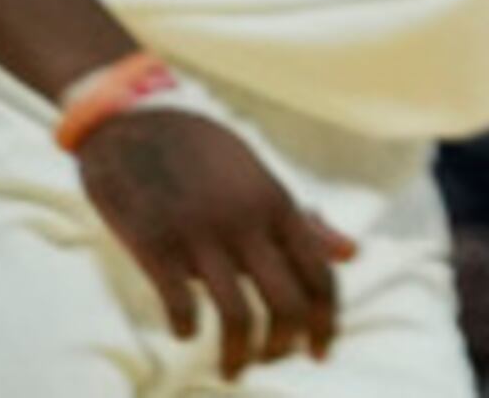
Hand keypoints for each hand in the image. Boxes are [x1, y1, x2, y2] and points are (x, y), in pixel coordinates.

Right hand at [77, 101, 353, 373]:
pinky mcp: (157, 245)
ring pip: (238, 317)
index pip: (319, 275)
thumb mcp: (260, 179)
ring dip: (238, 356)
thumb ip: (303, 221)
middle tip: (272, 361)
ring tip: (232, 369)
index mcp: (275, 202)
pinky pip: (181, 307)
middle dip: (286, 347)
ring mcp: (201, 234)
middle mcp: (246, 220)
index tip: (321, 352)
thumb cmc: (203, 151)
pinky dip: (185, 329)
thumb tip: (353, 253)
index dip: (327, 322)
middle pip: (287, 304)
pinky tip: (184, 331)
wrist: (135, 119)